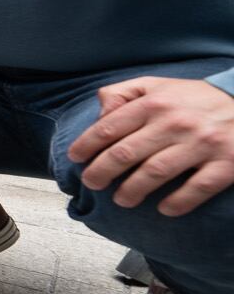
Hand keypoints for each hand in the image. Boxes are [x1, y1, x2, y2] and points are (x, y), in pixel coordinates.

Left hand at [68, 78, 233, 214]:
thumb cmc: (194, 98)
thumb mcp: (157, 84)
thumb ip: (123, 94)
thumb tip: (100, 112)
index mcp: (154, 103)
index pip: (109, 127)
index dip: (87, 145)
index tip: (75, 159)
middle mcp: (174, 122)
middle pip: (125, 153)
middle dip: (101, 173)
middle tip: (92, 184)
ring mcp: (201, 143)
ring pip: (155, 173)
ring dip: (132, 191)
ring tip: (122, 200)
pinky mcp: (227, 163)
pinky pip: (197, 188)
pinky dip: (178, 202)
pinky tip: (164, 209)